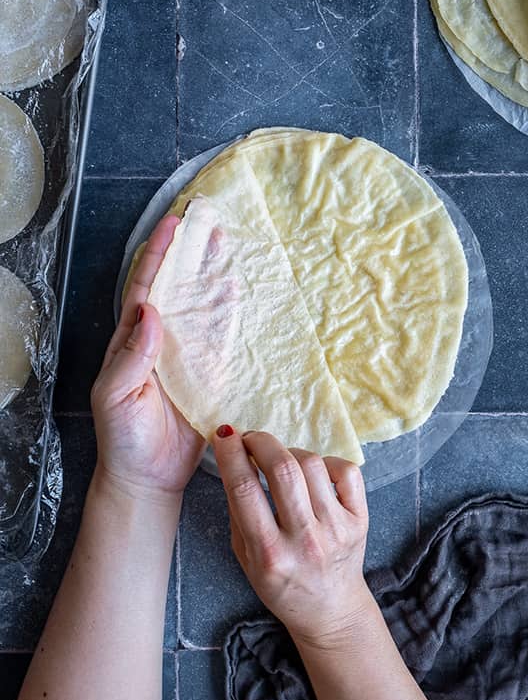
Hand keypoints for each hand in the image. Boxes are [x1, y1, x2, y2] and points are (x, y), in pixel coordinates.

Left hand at [90, 214, 204, 501]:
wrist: (148, 476)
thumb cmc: (123, 437)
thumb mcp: (116, 394)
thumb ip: (134, 355)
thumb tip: (151, 311)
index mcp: (133, 339)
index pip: (146, 286)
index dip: (158, 255)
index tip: (174, 225)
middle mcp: (161, 339)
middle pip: (177, 287)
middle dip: (191, 254)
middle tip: (209, 223)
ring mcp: (186, 354)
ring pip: (202, 305)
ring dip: (213, 275)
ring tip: (228, 245)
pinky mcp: (210, 373)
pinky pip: (223, 337)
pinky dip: (231, 312)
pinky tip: (239, 290)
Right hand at [213, 427, 375, 648]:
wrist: (329, 608)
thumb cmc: (280, 583)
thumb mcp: (245, 558)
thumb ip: (239, 514)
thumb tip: (234, 461)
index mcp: (269, 553)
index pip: (245, 490)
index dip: (231, 454)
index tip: (225, 435)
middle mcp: (305, 539)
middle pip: (283, 469)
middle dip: (261, 442)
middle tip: (251, 439)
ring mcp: (337, 527)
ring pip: (312, 464)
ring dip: (290, 452)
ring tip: (281, 461)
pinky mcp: (360, 519)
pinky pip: (346, 471)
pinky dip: (327, 462)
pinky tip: (314, 473)